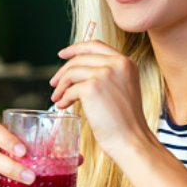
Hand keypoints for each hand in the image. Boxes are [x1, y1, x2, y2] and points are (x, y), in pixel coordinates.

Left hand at [50, 40, 149, 157]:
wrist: (132, 140)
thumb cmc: (126, 122)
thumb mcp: (122, 88)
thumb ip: (107, 75)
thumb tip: (78, 71)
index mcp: (126, 62)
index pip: (95, 45)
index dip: (76, 48)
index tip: (62, 54)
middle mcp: (117, 64)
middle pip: (80, 58)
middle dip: (63, 70)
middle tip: (54, 82)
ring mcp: (104, 74)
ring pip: (72, 72)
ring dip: (61, 86)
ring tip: (57, 98)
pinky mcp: (92, 87)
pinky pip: (70, 89)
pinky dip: (63, 98)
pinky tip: (63, 106)